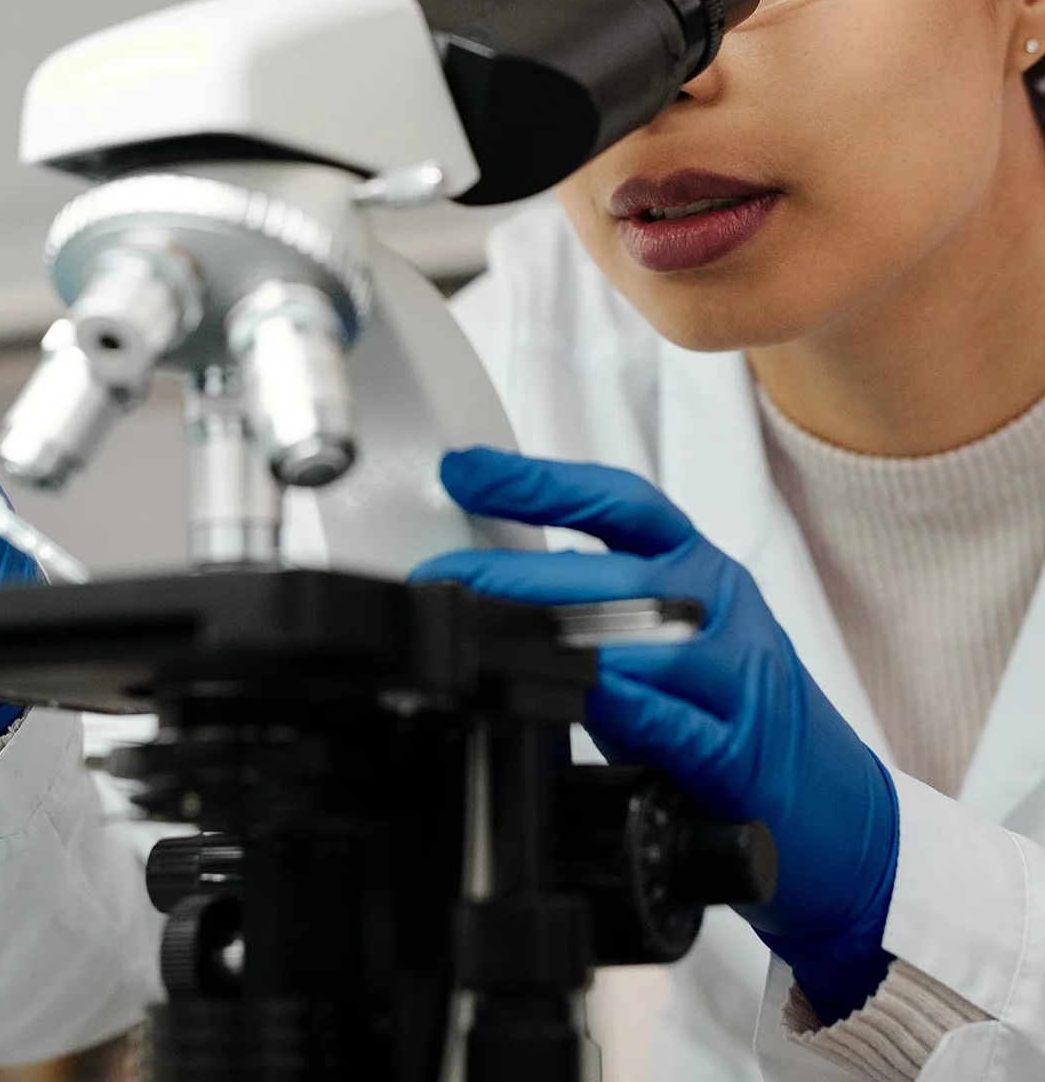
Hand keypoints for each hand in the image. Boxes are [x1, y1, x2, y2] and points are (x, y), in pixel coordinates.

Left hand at [413, 446, 898, 1024]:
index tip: (467, 469)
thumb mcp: (663, 637)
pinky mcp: (740, 754)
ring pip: (645, 636)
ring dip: (556, 633)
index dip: (540, 480)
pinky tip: (575, 693)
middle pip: (615, 572)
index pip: (621, 503)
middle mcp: (718, 609)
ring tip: (484, 630)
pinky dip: (620, 704)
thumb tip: (490, 578)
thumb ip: (595, 602)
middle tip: (446, 577)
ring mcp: (736, 678)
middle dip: (519, 574)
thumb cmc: (731, 714)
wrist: (836, 814)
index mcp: (697, 569)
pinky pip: (674, 720)